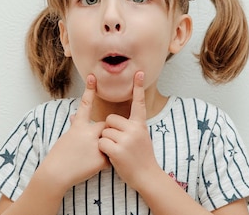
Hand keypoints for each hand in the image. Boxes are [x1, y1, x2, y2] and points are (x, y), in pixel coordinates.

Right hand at [39, 74, 109, 189]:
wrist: (56, 174)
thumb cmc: (58, 157)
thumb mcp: (65, 138)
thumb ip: (75, 127)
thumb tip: (74, 116)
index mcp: (78, 127)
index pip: (86, 104)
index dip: (89, 90)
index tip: (93, 77)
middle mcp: (88, 133)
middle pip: (105, 125)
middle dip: (104, 132)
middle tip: (92, 145)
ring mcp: (96, 145)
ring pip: (109, 141)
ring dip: (105, 148)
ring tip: (89, 159)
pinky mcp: (102, 158)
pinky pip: (110, 157)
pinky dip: (104, 162)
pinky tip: (92, 167)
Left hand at [98, 71, 159, 190]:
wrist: (147, 176)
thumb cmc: (141, 157)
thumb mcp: (141, 137)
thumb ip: (129, 127)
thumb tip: (113, 120)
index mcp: (140, 125)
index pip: (138, 103)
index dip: (138, 87)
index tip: (138, 72)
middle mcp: (134, 130)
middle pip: (110, 119)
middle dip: (109, 130)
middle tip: (118, 143)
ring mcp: (126, 140)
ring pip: (104, 131)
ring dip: (106, 141)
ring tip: (117, 151)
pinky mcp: (118, 150)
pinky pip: (101, 142)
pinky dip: (103, 150)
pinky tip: (112, 156)